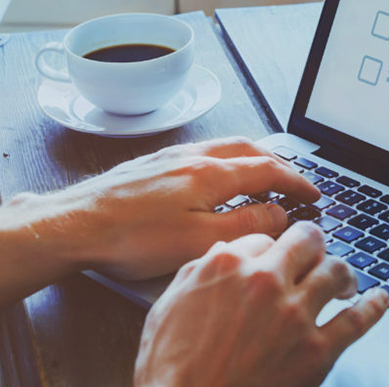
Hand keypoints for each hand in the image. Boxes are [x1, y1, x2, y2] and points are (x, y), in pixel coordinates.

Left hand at [13, 137, 319, 280]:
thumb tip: (279, 214)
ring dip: (253, 158)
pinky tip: (218, 178)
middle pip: (250, 149)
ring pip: (225, 147)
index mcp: (210, 173)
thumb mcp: (198, 242)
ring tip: (265, 175)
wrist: (74, 225)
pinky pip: (202, 152)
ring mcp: (169, 157)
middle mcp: (192, 156)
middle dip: (279, 164)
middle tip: (296, 182)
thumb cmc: (130, 238)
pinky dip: (226, 161)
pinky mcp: (151, 165)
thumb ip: (246, 226)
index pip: (269, 170)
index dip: (297, 182)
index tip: (314, 194)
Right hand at [133, 223, 388, 386]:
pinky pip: (357, 320)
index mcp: (228, 265)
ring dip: (343, 273)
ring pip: (336, 272)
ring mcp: (295, 315)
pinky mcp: (318, 351)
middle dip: (313, 244)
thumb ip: (199, 272)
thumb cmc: (172, 369)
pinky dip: (374, 306)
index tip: (276, 255)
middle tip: (316, 252)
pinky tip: (379, 299)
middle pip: (307, 241)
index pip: (263, 237)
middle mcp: (266, 281)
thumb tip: (223, 254)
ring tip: (345, 280)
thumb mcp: (169, 306)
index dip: (271, 246)